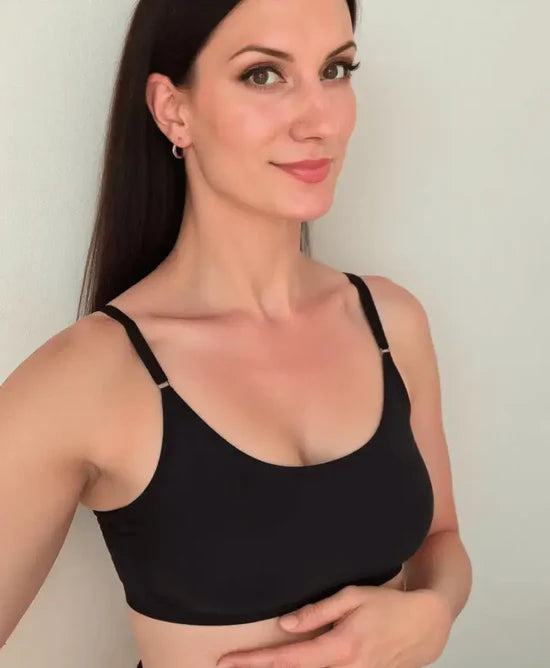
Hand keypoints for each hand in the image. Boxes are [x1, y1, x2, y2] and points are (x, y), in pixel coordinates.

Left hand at [216, 585, 451, 666]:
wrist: (426, 626)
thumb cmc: (388, 605)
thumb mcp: (353, 597)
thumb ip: (318, 611)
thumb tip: (285, 625)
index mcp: (339, 648)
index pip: (288, 660)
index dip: (255, 662)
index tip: (228, 662)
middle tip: (229, 665)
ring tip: (252, 663)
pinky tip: (289, 664)